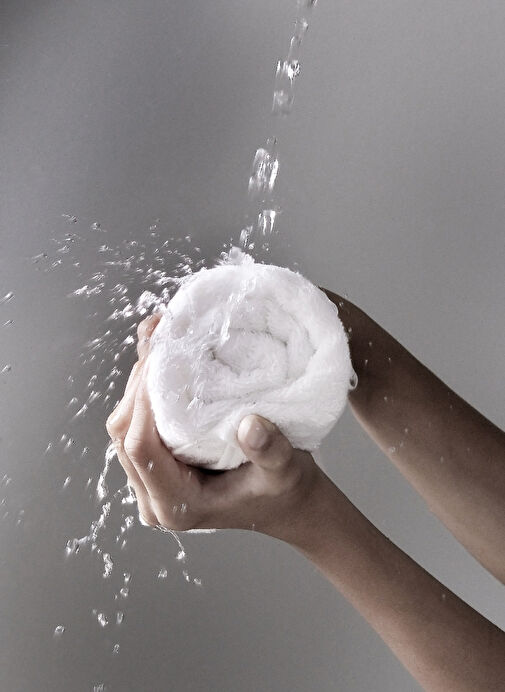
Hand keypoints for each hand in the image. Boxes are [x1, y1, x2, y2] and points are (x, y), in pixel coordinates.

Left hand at [105, 315, 325, 539]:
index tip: (162, 361)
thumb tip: (250, 425)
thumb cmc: (284, 493)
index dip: (143, 402)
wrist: (287, 506)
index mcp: (177, 505)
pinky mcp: (156, 466)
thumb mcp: (286, 471)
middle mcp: (155, 498)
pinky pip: (136, 425)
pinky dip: (145, 391)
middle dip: (138, 383)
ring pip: (125, 426)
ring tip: (159, 342)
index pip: (141, 448)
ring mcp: (151, 482)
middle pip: (124, 432)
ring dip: (139, 383)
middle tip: (160, 341)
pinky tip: (160, 360)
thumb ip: (270, 451)